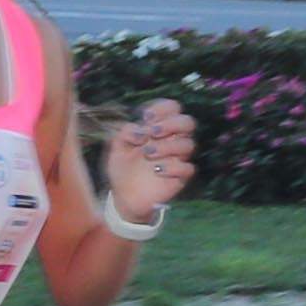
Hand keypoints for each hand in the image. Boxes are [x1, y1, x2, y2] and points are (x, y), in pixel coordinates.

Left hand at [99, 97, 195, 221]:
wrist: (123, 197)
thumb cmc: (122, 168)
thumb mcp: (116, 147)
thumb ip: (124, 132)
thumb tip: (139, 129)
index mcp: (157, 129)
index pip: (172, 109)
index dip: (163, 108)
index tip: (146, 116)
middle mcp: (170, 141)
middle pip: (188, 122)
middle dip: (172, 123)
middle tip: (153, 132)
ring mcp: (176, 159)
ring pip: (188, 144)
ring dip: (168, 146)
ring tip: (147, 153)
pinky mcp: (179, 178)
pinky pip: (188, 168)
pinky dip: (173, 167)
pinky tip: (157, 170)